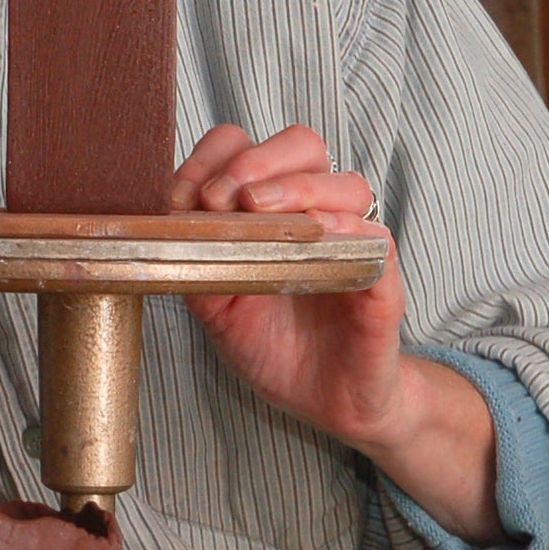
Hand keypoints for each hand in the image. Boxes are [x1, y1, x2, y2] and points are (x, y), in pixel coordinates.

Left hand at [174, 124, 404, 450]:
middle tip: (221, 196)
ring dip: (296, 186)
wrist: (321, 402)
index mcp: (273, 208)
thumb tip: (167, 216)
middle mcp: (317, 212)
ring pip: (345, 183)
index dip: (218, 156)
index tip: (189, 190)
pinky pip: (375, 240)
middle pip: (303, 146)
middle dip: (257, 160)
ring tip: (256, 207)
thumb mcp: (215, 302)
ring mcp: (353, 242)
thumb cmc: (271, 345)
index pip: (252, 148)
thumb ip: (196, 256)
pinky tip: (314, 234)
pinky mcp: (381, 279)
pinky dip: (344, 230)